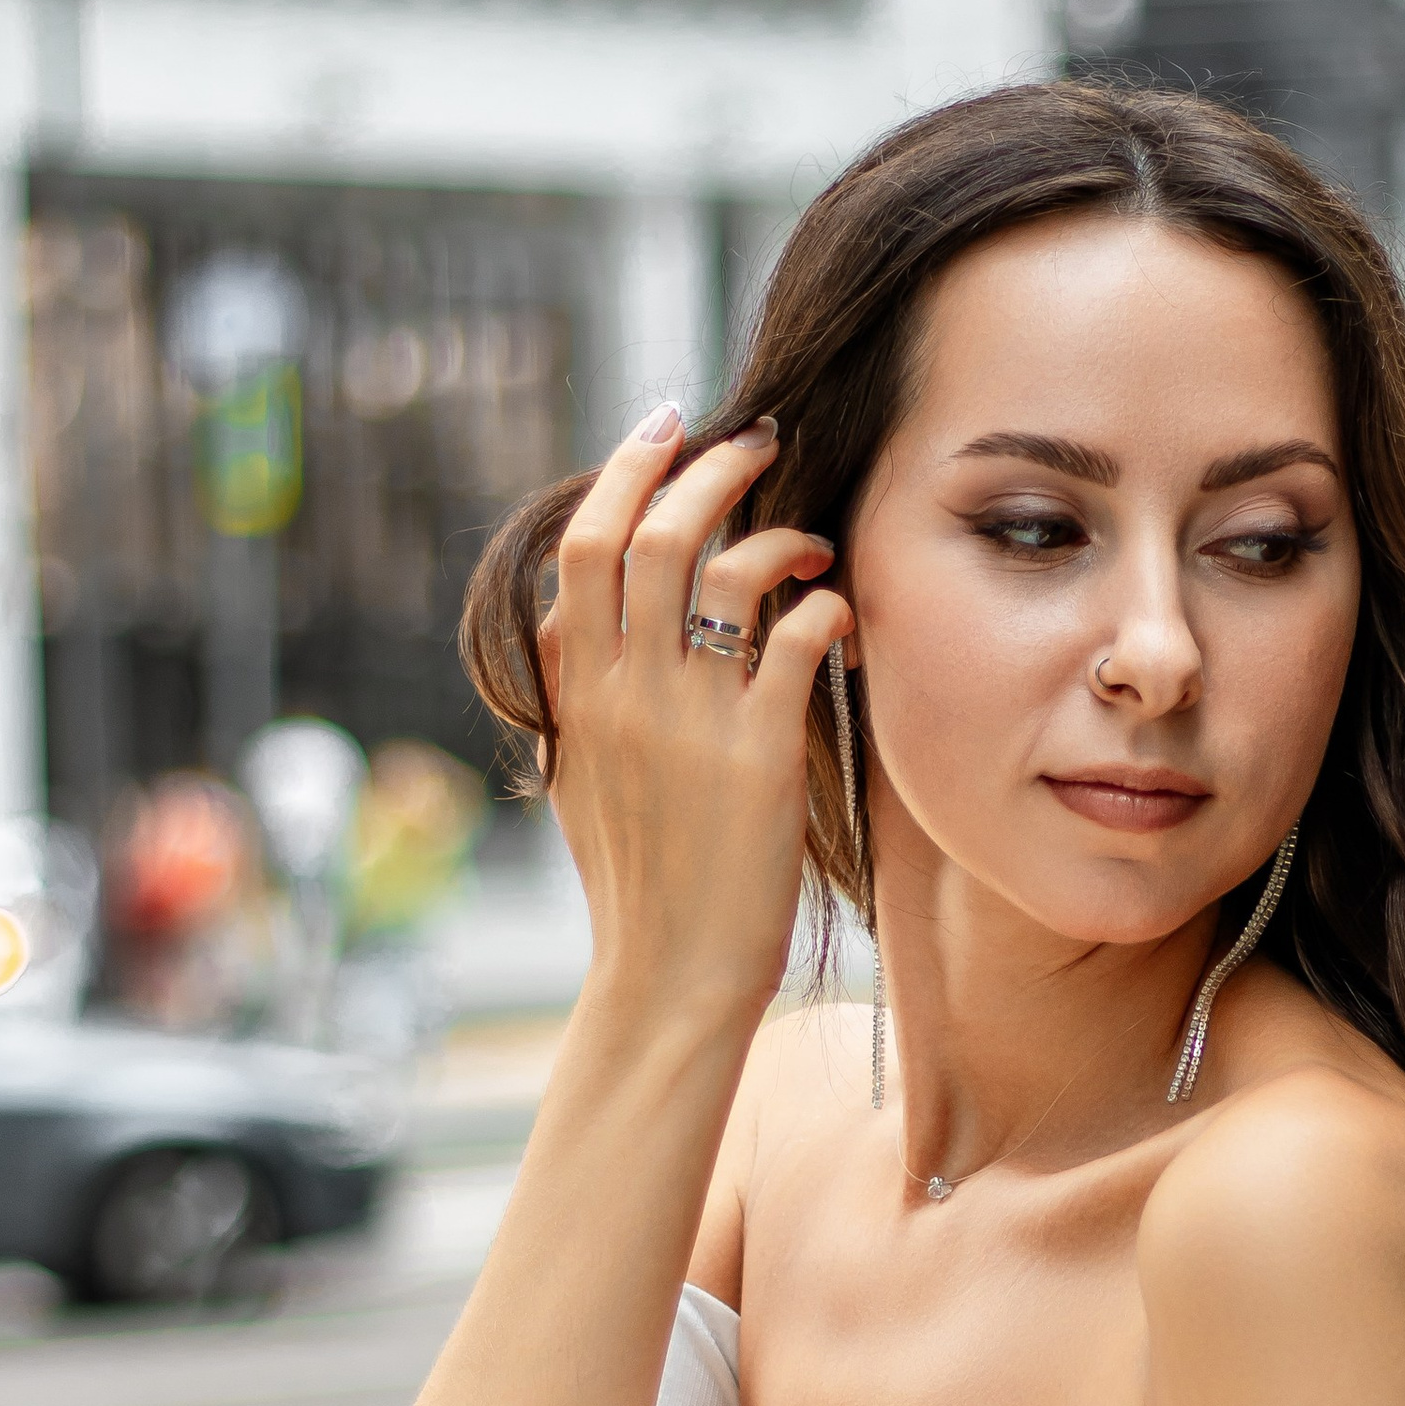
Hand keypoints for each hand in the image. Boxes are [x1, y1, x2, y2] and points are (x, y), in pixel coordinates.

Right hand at [540, 409, 852, 1030]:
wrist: (667, 976)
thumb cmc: (636, 883)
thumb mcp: (575, 776)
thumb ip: (571, 691)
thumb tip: (566, 617)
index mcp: (574, 689)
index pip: (582, 545)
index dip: (627, 473)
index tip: (666, 428)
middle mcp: (623, 691)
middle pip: (654, 532)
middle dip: (710, 466)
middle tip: (759, 438)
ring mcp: (688, 720)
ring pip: (726, 570)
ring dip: (780, 532)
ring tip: (814, 541)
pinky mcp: (757, 756)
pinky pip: (792, 641)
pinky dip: (822, 608)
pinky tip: (838, 615)